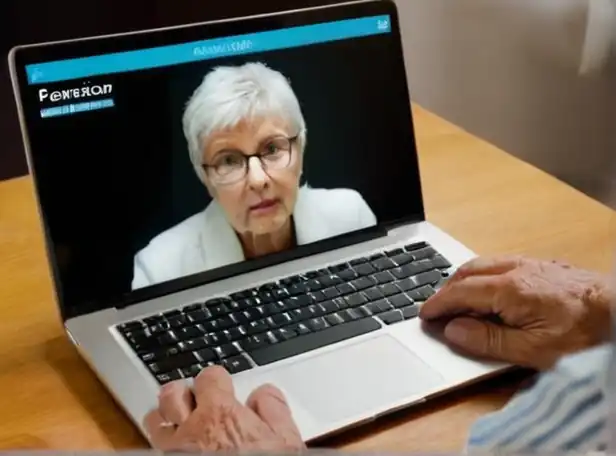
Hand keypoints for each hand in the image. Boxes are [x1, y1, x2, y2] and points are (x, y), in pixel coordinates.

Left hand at [144, 366, 304, 451]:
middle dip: (182, 392)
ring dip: (166, 417)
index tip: (222, 385)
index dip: (216, 379)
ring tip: (179, 421)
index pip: (209, 377)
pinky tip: (178, 447)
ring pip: (155, 421)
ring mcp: (174, 450)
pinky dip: (165, 443)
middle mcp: (191, 429)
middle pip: (171, 394)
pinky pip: (156, 446)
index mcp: (220, 413)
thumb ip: (274, 411)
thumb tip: (265, 395)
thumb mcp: (285, 441)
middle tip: (194, 398)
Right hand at [419, 256, 611, 369]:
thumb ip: (488, 340)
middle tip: (437, 309)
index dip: (438, 304)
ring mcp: (532, 264)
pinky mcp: (545, 266)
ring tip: (457, 300)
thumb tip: (453, 330)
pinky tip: (489, 290)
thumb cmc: (585, 336)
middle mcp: (517, 270)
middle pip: (467, 271)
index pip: (460, 292)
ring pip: (484, 263)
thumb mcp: (532, 351)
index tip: (424, 315)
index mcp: (509, 290)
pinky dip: (484, 275)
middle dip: (446, 289)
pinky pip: (502, 263)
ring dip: (464, 280)